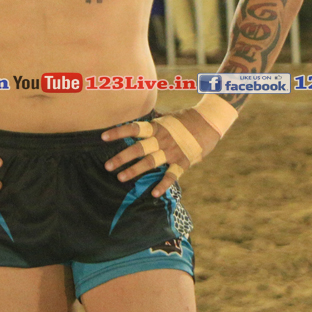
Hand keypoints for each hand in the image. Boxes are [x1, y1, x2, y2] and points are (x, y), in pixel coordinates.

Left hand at [101, 113, 221, 196]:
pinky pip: (172, 175)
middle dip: (121, 158)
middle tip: (107, 166)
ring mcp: (172, 151)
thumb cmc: (185, 120)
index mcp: (156, 127)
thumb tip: (135, 127)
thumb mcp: (166, 119)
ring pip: (150, 162)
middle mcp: (162, 139)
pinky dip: (163, 184)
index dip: (118, 132)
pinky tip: (154, 193)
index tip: (103, 137)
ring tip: (120, 178)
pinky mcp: (183, 162)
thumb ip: (152, 125)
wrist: (209, 122)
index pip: (133, 129)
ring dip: (134, 171)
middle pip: (138, 149)